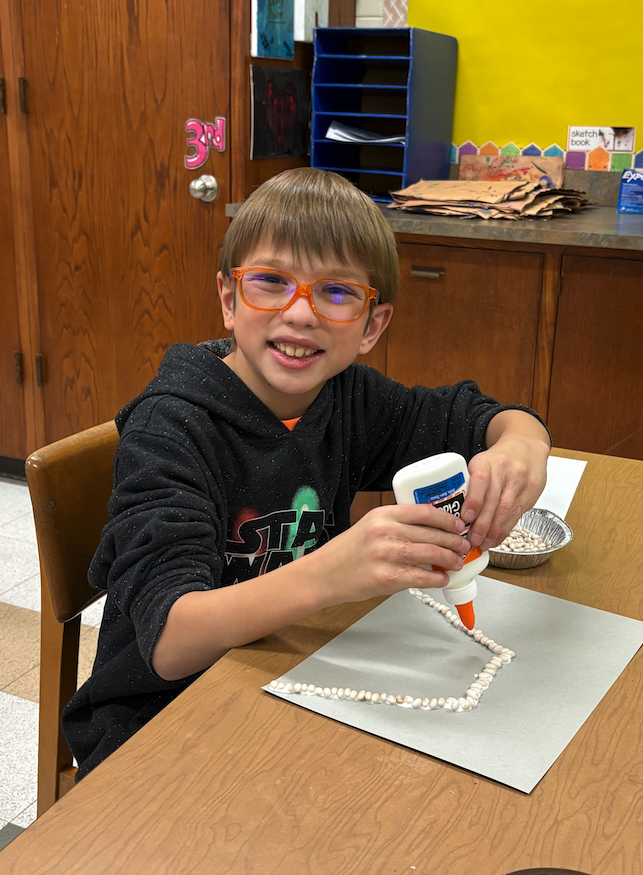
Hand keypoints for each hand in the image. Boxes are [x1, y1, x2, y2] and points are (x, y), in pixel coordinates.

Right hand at [309, 503, 469, 606]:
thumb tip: (432, 530)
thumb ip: (397, 524)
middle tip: (463, 546)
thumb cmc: (348, 551)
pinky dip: (437, 579)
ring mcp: (386, 555)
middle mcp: (385, 531)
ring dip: (450, 560)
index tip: (459, 525)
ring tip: (457, 562)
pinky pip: (422, 578)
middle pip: (432, 534)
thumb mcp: (370, 525)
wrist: (324, 574)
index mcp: (383, 514)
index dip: (447, 519)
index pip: (425, 512)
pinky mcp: (387, 578)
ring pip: (431, 555)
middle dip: (454, 541)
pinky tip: (442, 579)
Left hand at [461, 436, 547, 551]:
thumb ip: (469, 484)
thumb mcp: (481, 463)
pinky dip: (505, 529)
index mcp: (486, 462)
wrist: (526, 446)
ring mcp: (520, 480)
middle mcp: (504, 470)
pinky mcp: (531, 491)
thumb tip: (451, 513)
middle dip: (482, 524)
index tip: (466, 518)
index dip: (474, 501)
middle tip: (472, 540)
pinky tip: (496, 538)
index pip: (481, 480)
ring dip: (494, 531)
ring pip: (506, 509)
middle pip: (494, 500)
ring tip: (483, 543)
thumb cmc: (498, 459)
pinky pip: (517, 514)